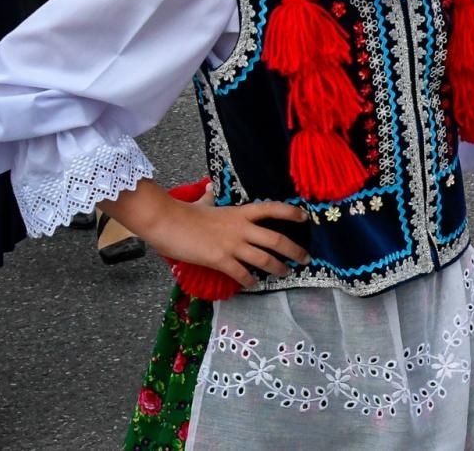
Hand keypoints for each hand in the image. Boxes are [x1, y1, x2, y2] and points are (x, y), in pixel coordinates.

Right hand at [104, 179, 309, 288]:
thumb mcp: (203, 202)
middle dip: (295, 250)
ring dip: (278, 268)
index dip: (291, 213)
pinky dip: (249, 280)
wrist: (167, 223)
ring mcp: (232, 245)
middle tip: (306, 258)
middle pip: (277, 239)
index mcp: (240, 212)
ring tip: (286, 273)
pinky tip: (253, 285)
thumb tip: (210, 188)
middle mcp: (242, 228)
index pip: (272, 209)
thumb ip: (211, 197)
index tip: (305, 217)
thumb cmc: (184, 213)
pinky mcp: (220, 260)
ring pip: (264, 259)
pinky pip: (241, 273)